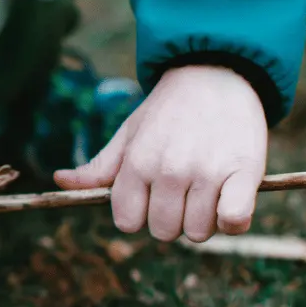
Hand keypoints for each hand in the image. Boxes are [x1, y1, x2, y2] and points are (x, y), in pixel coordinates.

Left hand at [54, 65, 266, 242]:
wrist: (217, 74)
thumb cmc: (168, 110)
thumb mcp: (130, 133)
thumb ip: (100, 166)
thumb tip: (60, 180)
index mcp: (137, 163)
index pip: (127, 222)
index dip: (140, 214)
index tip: (153, 196)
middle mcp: (169, 170)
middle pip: (163, 231)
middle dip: (172, 218)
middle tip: (184, 191)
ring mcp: (207, 173)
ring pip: (197, 232)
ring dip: (203, 220)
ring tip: (208, 190)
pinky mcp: (244, 173)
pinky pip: (234, 221)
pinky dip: (233, 220)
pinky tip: (231, 201)